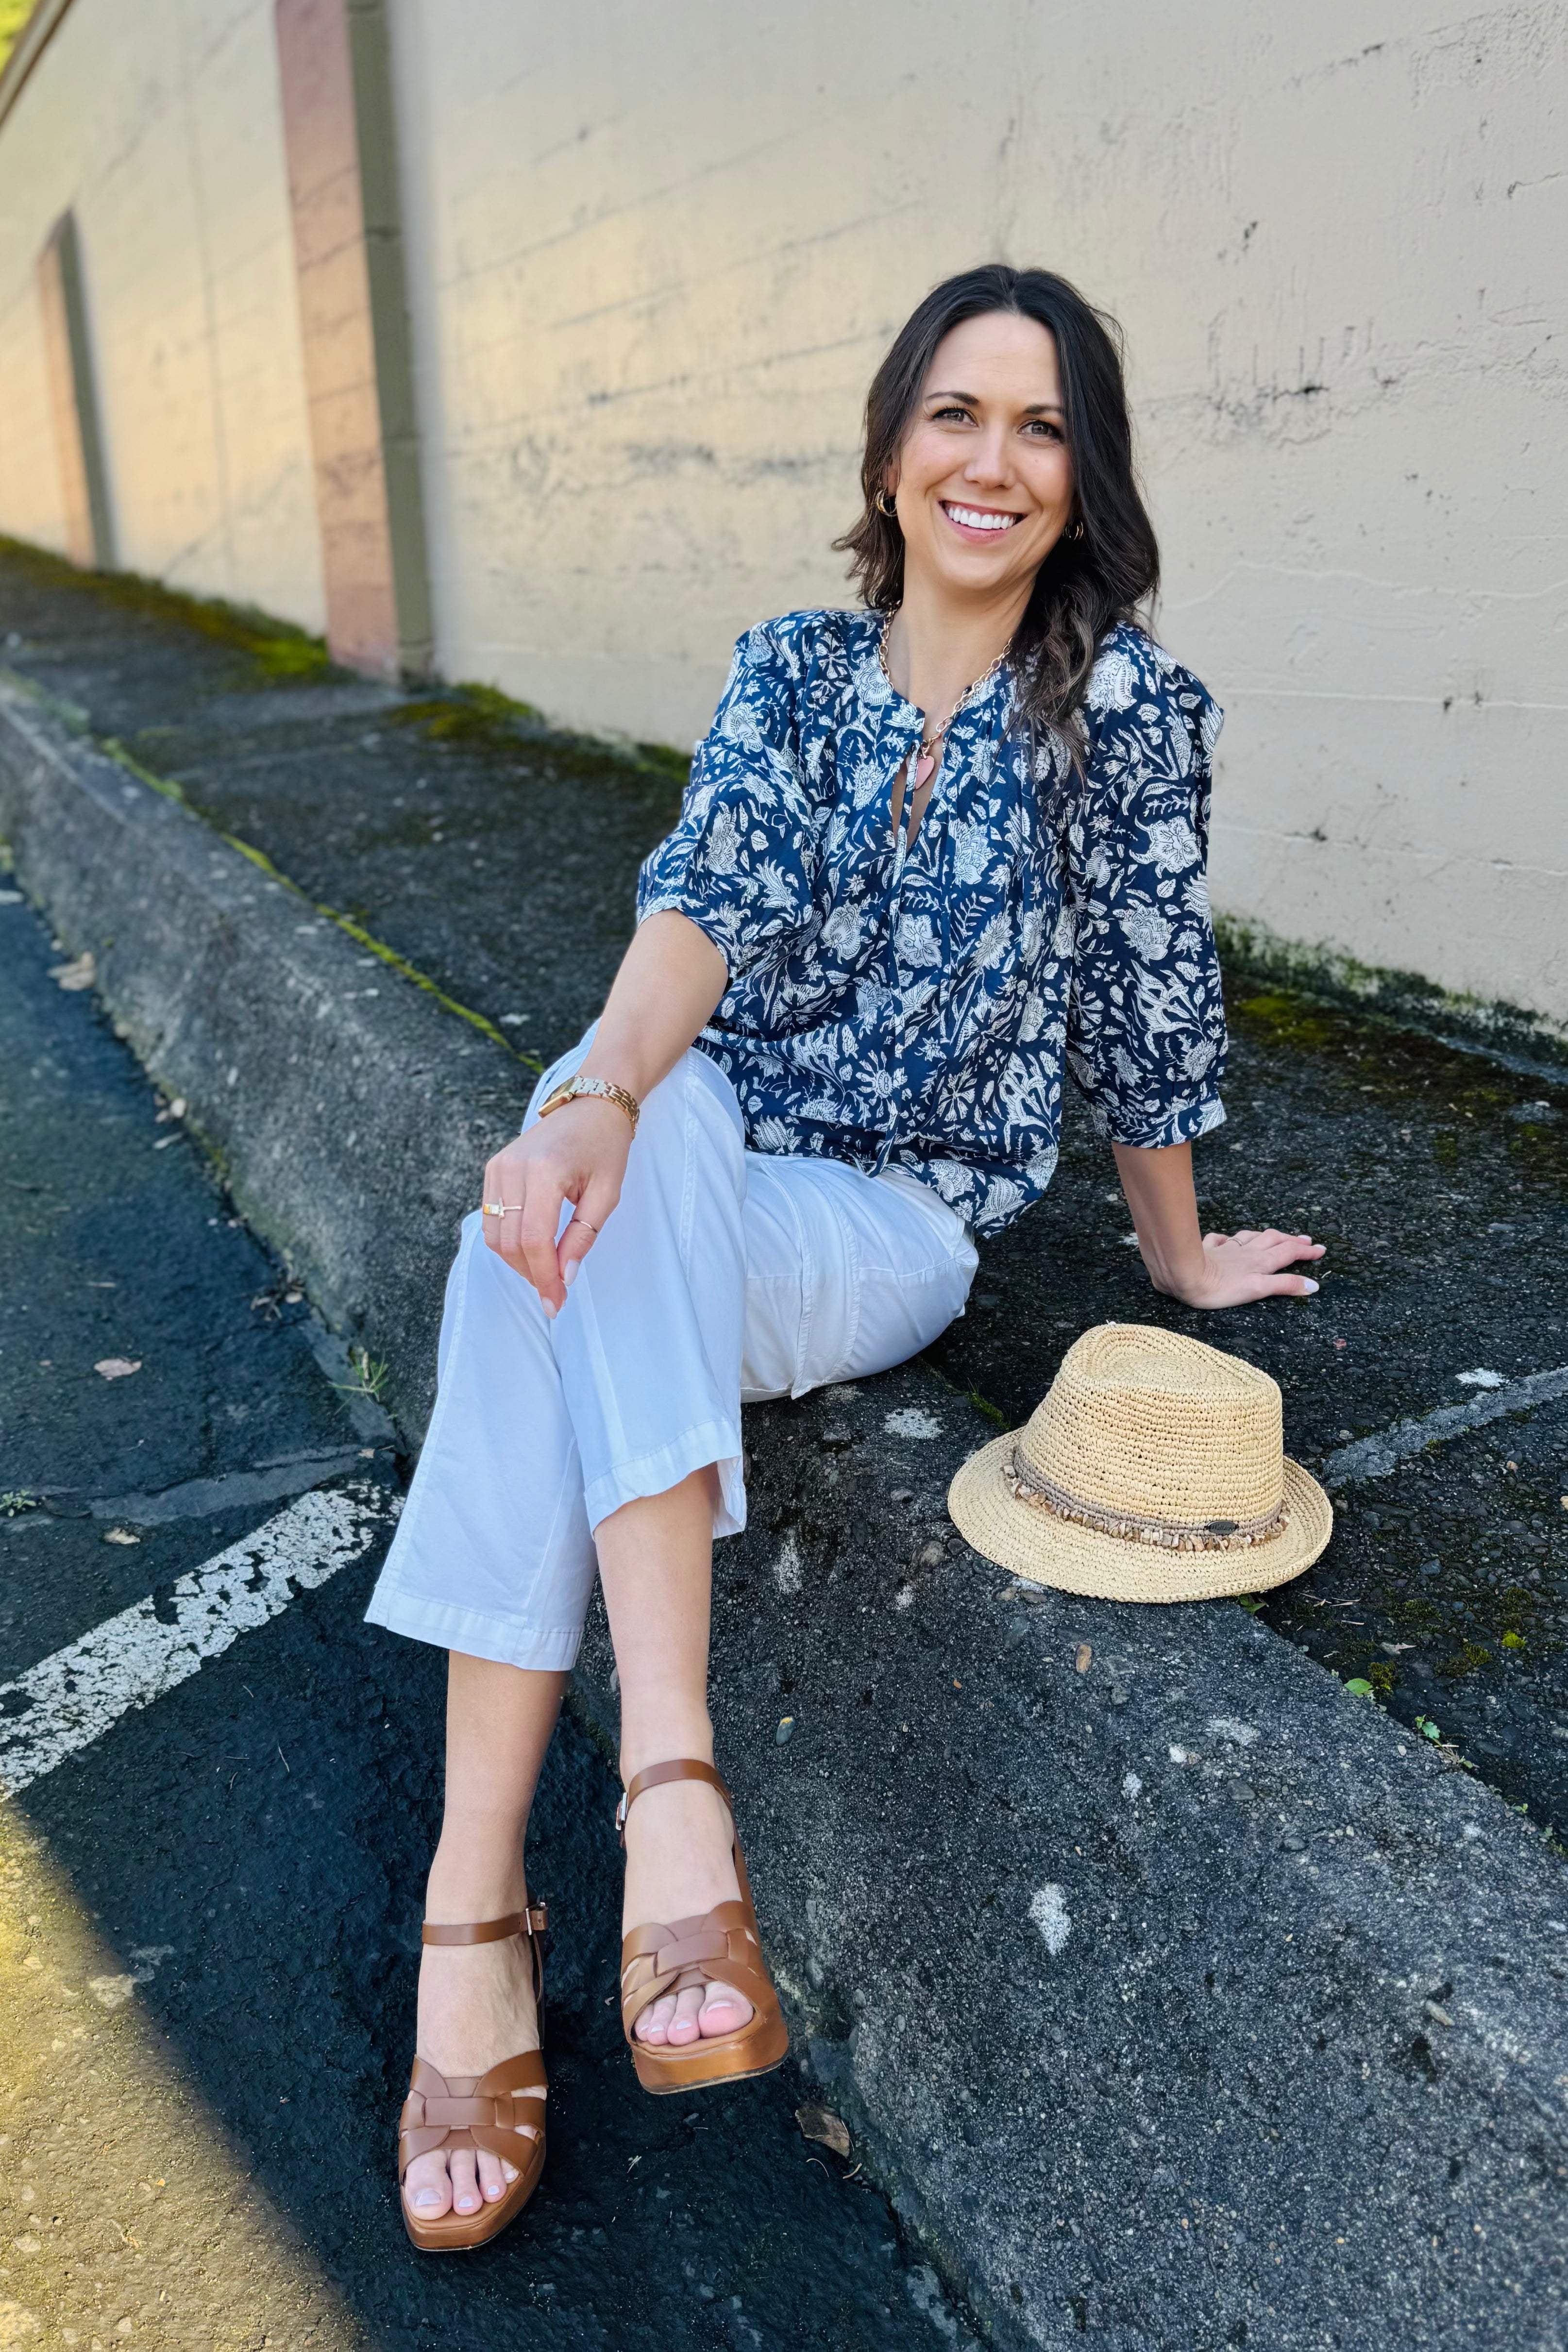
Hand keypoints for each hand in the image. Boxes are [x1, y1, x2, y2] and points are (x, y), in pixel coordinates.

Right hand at [480, 1097, 631, 1314]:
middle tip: (555, 1293)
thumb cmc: (605, 1146)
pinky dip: (508, 1241)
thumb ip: (583, 1236)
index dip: (544, 1277)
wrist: (591, 1105)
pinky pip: (491, 1218)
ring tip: (547, 1271)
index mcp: (544, 1171)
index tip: (557, 1303)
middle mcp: (513, 1168)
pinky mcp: (493, 1168)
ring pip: (494, 1234)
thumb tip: (565, 1277)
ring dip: (518, 1261)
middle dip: (531, 1274)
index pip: (535, 1238)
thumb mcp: (607, 1194)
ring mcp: (498, 1167)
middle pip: (510, 1241)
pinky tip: (533, 1248)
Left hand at [1157, 1227, 1324, 1310]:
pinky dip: (1227, 1239)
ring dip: (1267, 1236)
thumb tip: (1312, 1286)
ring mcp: (1226, 1249)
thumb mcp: (1256, 1290)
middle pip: (1274, 1241)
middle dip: (1292, 1241)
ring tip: (1276, 1235)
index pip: (1289, 1254)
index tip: (1321, 1250)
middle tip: (1306, 1241)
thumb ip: (1284, 1285)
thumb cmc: (1219, 1288)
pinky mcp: (1207, 1250)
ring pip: (1251, 1237)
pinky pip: (1220, 1240)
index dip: (1306, 1252)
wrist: (1184, 1275)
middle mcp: (1246, 1252)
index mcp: (1260, 1262)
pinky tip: (1226, 1239)